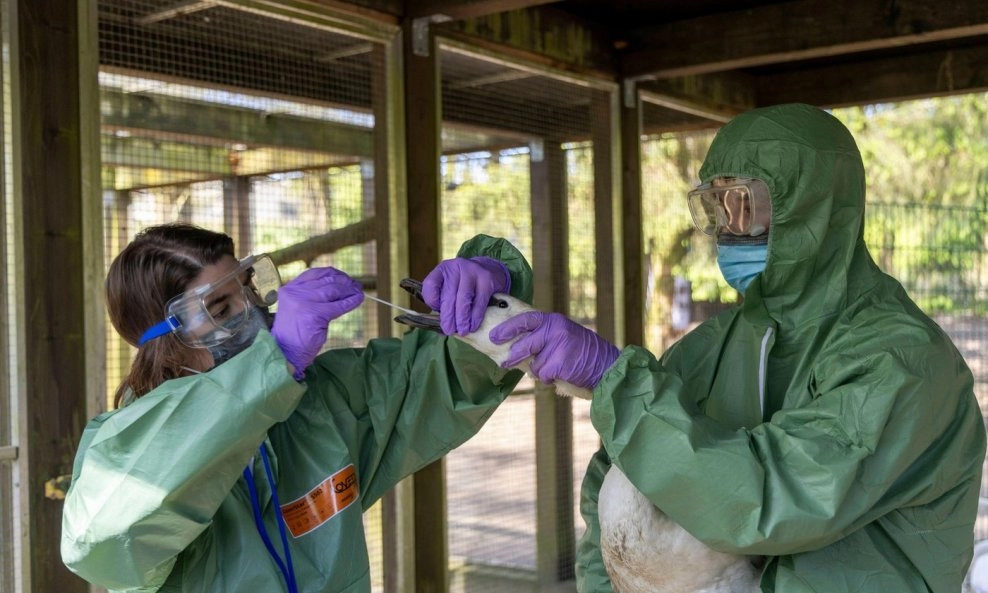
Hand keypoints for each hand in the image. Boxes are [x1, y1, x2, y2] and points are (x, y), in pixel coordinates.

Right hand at [271, 267, 363, 379]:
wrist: (284, 352)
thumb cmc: (293, 333)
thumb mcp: (298, 307)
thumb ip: (311, 296)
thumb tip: (337, 286)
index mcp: (290, 289)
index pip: (315, 273)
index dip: (333, 273)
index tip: (344, 277)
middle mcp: (295, 293)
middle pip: (326, 280)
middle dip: (344, 282)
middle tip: (356, 285)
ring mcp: (304, 302)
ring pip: (333, 290)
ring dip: (349, 290)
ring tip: (358, 292)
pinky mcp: (314, 314)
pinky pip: (338, 305)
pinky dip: (351, 302)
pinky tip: (357, 300)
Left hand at [421, 256, 510, 335]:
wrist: (491, 270)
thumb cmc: (467, 285)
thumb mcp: (452, 287)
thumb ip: (444, 304)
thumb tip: (439, 331)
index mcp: (443, 269)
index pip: (430, 284)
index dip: (431, 301)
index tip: (437, 313)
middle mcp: (456, 267)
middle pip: (448, 294)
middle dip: (448, 316)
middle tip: (449, 330)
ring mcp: (472, 271)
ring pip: (464, 298)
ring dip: (462, 318)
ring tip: (462, 331)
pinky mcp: (487, 278)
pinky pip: (479, 301)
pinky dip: (476, 316)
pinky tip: (473, 325)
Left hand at [489, 311, 618, 388]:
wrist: (607, 365)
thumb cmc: (583, 352)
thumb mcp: (564, 335)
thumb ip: (544, 336)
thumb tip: (517, 344)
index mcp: (554, 321)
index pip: (526, 319)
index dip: (508, 328)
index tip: (494, 336)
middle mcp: (555, 330)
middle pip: (524, 344)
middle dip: (513, 356)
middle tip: (505, 363)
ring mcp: (558, 346)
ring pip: (535, 364)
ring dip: (540, 371)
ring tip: (555, 368)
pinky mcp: (560, 362)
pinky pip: (544, 375)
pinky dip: (549, 379)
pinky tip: (561, 374)